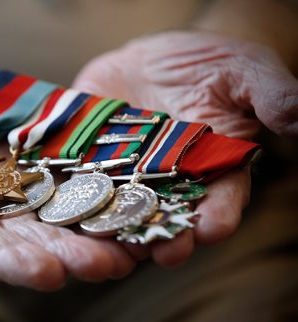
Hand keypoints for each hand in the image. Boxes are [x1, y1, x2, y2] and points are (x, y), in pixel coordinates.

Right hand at [0, 85, 135, 289]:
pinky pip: (53, 157)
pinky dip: (85, 164)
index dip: (13, 264)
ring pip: (53, 201)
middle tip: (114, 262)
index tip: (49, 276)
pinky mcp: (15, 151)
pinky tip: (120, 170)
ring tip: (133, 229)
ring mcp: (3, 180)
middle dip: (71, 250)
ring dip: (93, 215)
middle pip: (32, 235)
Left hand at [74, 31, 297, 265]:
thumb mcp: (243, 70)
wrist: (156, 58)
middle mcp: (166, 181)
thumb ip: (270, 94)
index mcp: (211, 167)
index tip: (212, 229)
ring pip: (117, 206)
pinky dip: (67, 191)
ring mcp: (123, 173)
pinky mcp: (88, 158)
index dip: (218, 214)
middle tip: (160, 255)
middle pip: (165, 213)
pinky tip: (59, 207)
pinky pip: (76, 177)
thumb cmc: (207, 64)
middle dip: (162, 233)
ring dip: (112, 227)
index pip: (221, 198)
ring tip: (107, 245)